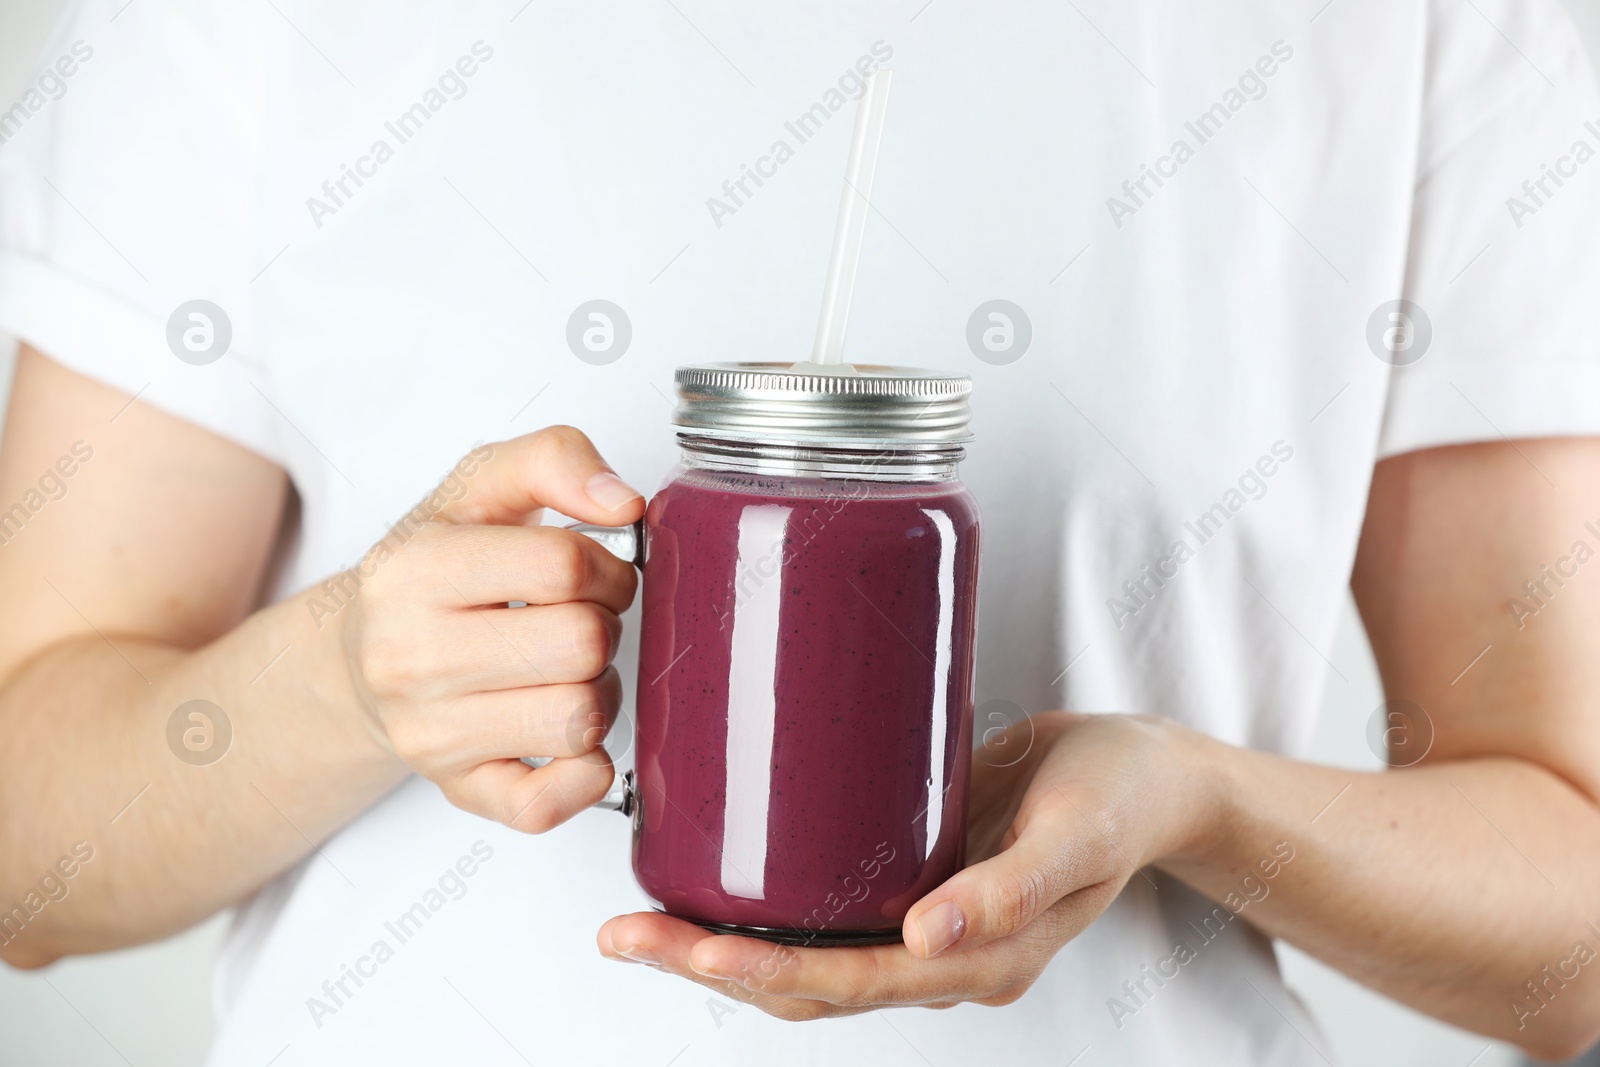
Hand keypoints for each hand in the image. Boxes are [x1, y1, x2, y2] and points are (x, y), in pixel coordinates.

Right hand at [340, 426, 644, 832]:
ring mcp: (431, 735)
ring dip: (600, 692)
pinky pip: (548, 805)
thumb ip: (554, 460)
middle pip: (582, 645)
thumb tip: (624, 505)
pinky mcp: (458, 790)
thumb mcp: (479, 488)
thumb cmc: (432, 571)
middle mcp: (410, 659)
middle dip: (604, 627)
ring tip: (569, 671)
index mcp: (415, 572)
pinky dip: (585, 775)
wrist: (360, 656)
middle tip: (580, 621)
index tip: (597, 572)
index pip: (564, 566)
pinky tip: (572, 739)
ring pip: (579, 720)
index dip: (609, 565)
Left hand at [597, 711, 1221, 1018]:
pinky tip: (712, 881)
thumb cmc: (1120, 795)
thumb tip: (927, 935)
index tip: (694, 950)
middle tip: (622, 936)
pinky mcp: (908, 878)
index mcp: (979, 960)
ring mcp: (921, 921)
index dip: (769, 972)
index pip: (854, 983)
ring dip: (721, 946)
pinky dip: (762, 910)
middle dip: (711, 965)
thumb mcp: (1078, 837)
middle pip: (808, 983)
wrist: (1147, 775)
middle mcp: (939, 953)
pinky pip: (826, 913)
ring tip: (639, 923)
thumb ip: (1011, 890)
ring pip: (806, 957)